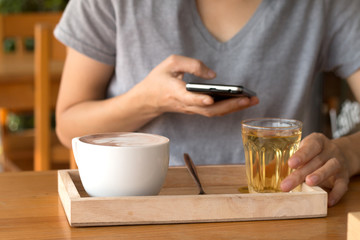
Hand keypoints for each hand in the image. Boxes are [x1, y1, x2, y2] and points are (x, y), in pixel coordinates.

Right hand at [130, 55, 257, 116]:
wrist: (149, 99)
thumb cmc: (159, 79)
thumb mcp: (170, 63)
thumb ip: (191, 64)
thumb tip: (213, 75)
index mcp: (175, 92)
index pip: (188, 98)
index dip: (199, 99)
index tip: (210, 98)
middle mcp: (185, 104)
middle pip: (209, 110)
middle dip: (231, 105)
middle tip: (250, 98)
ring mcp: (191, 110)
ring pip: (214, 113)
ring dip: (234, 108)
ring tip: (252, 99)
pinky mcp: (195, 110)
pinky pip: (213, 112)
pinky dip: (229, 108)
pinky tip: (242, 101)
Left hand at [280, 133, 349, 206]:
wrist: (343, 154)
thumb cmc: (315, 153)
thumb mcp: (305, 148)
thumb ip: (290, 157)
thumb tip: (266, 168)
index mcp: (317, 141)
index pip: (310, 146)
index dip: (301, 155)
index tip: (290, 163)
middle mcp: (329, 150)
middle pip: (315, 161)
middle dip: (300, 173)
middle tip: (286, 185)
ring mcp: (338, 162)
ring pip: (330, 167)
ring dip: (319, 175)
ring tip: (309, 183)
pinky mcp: (345, 176)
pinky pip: (343, 185)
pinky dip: (336, 193)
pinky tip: (328, 200)